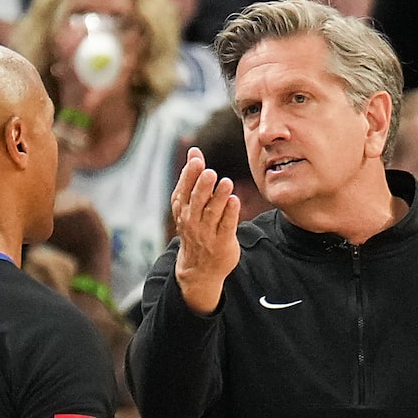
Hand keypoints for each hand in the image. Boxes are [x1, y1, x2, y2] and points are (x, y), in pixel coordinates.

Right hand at [167, 151, 244, 314]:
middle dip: (202, 186)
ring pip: (212, 212)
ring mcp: (206, 232)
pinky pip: (226, 226)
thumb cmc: (195, 227)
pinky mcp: (222, 242)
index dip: (189, 175)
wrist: (199, 267)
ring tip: (227, 182)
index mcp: (182, 208)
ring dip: (220, 197)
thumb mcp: (189, 203)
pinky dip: (230, 213)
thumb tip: (194, 150)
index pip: (184, 189)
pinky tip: (235, 200)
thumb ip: (192, 176)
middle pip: (197, 200)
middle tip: (210, 172)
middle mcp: (192, 220)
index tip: (196, 160)